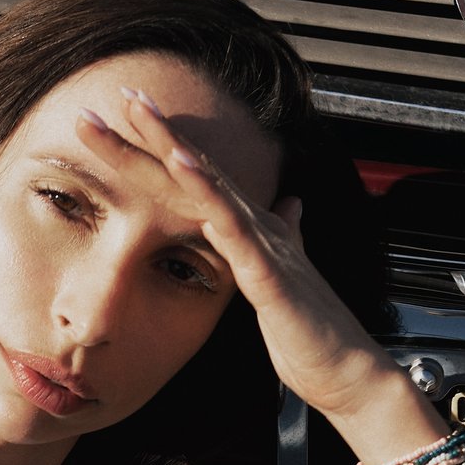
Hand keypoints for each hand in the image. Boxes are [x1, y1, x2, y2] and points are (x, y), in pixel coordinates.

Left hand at [84, 90, 401, 438]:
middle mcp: (255, 226)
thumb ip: (286, 236)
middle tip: (120, 93)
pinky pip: (234, 229)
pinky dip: (209, 195)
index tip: (126, 113)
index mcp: (249, 229)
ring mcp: (263, 245)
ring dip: (174, 148)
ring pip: (211, 186)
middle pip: (195, 170)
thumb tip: (291, 204)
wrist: (345, 372)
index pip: (196, 179)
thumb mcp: (285, 276)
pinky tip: (184, 168)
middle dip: (155, 132)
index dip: (162, 146)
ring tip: (141, 113)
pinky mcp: (268, 274)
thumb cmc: (311, 331)